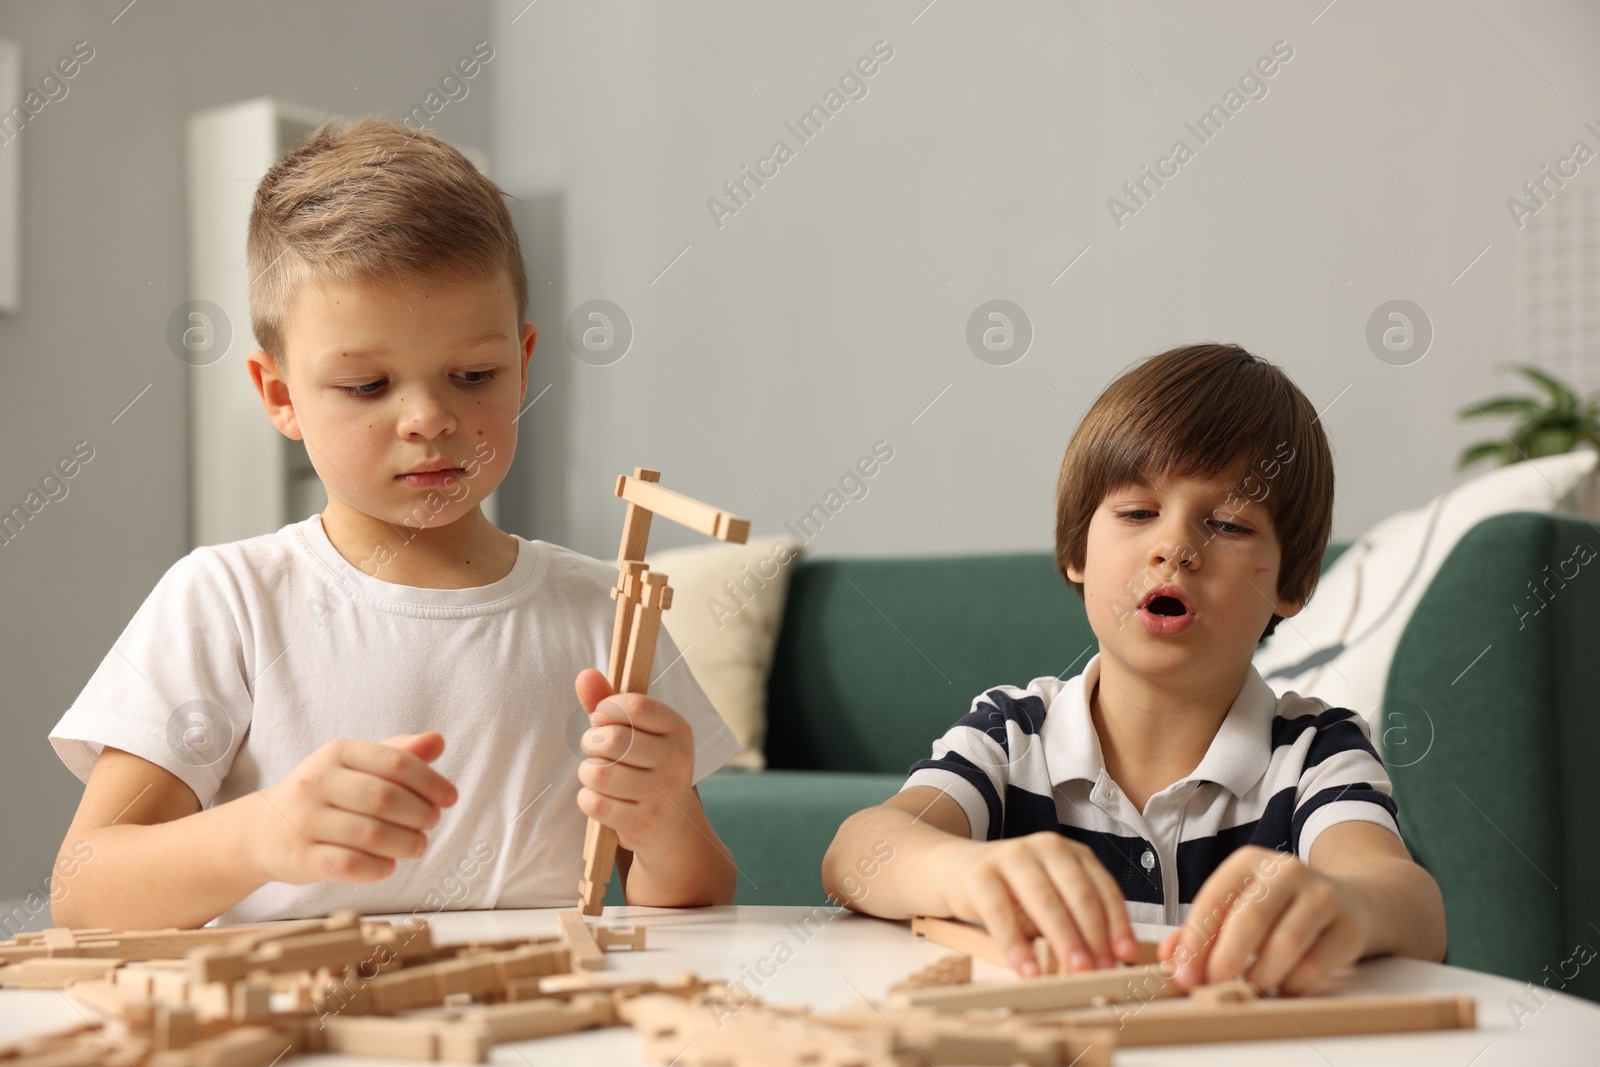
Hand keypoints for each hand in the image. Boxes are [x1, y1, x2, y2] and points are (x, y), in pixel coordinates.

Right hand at [250, 733, 457, 884]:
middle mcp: (316, 782)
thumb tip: (437, 741)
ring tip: (418, 845)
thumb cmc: (324, 794)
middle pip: (385, 798)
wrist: (263, 830)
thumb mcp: (356, 765)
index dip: (431, 782)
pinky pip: (349, 865)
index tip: (450, 798)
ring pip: (371, 834)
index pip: (396, 762)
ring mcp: (304, 821)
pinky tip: (389, 865)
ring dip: (405, 843)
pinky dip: (378, 868)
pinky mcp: (300, 858)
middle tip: (432, 822)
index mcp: (336, 752)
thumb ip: (398, 753)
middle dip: (420, 813)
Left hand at [573, 669, 696, 855]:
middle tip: (595, 749)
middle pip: (612, 740)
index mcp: (678, 729)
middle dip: (590, 742)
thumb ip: (608, 701)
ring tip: (598, 774)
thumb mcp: (636, 731)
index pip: (634, 706)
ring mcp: (662, 793)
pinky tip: (600, 798)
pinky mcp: (644, 823)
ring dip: (587, 772)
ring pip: (598, 773)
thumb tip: (585, 675)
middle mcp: (677, 760)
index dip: (606, 709)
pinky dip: (587, 799)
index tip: (602, 718)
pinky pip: (595, 804)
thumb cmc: (646, 766)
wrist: (672, 824)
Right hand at [938, 830, 1141, 976]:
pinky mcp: (980, 873)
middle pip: (1078, 894)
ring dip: (1064, 940)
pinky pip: (1001, 914)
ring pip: (1045, 901)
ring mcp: (1011, 856)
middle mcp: (1045, 847)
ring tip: (1075, 971)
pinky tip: (1028, 970)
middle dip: (1094, 935)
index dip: (1117, 923)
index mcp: (1070, 852)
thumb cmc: (1011, 890)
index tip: (1125, 955)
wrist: (954, 869)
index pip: (1103, 888)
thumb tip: (1109, 960)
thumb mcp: (1050, 896)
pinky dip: (1016, 946)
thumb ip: (1076, 919)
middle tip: (1103, 969)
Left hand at [1160, 845, 1370, 994]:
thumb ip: (1200, 931)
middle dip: (1226, 960)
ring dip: (1261, 976)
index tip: (1184, 975)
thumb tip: (1170, 958)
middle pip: (1250, 918)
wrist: (1347, 901)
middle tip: (1214, 987)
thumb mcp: (1236, 906)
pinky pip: (1315, 965)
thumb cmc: (1277, 909)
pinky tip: (1283, 985)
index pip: (1214, 899)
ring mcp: (1322, 895)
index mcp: (1248, 862)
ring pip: (1285, 944)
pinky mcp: (1348, 926)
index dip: (1195, 941)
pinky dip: (1292, 984)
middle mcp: (1286, 871)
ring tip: (1249, 988)